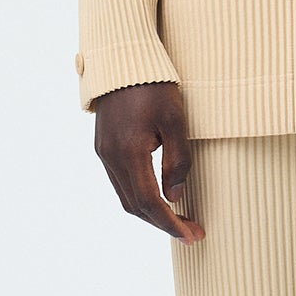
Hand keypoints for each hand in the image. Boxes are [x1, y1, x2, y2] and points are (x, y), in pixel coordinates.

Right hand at [91, 81, 204, 240]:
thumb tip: (175, 197)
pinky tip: (158, 198)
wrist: (123, 60)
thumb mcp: (176, 121)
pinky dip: (140, 197)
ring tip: (179, 220)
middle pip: (135, 206)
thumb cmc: (155, 86)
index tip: (192, 235)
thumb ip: (177, 161)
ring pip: (126, 197)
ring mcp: (103, 152)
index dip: (171, 223)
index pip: (149, 202)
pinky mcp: (103, 146)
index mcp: (128, 152)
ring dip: (151, 213)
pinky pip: (120, 182)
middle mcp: (110, 157)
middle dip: (164, 224)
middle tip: (192, 233)